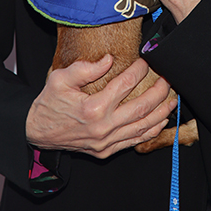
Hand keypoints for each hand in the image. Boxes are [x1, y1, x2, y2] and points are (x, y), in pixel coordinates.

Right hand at [26, 56, 176, 158]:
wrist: (38, 132)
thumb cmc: (49, 102)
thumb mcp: (60, 79)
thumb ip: (85, 67)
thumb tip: (109, 59)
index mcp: (93, 108)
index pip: (125, 85)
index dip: (139, 70)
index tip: (146, 61)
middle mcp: (103, 127)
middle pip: (141, 108)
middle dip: (158, 91)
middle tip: (167, 78)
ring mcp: (106, 142)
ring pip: (142, 127)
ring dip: (160, 112)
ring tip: (171, 99)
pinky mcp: (106, 151)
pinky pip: (134, 141)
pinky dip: (150, 131)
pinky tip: (160, 120)